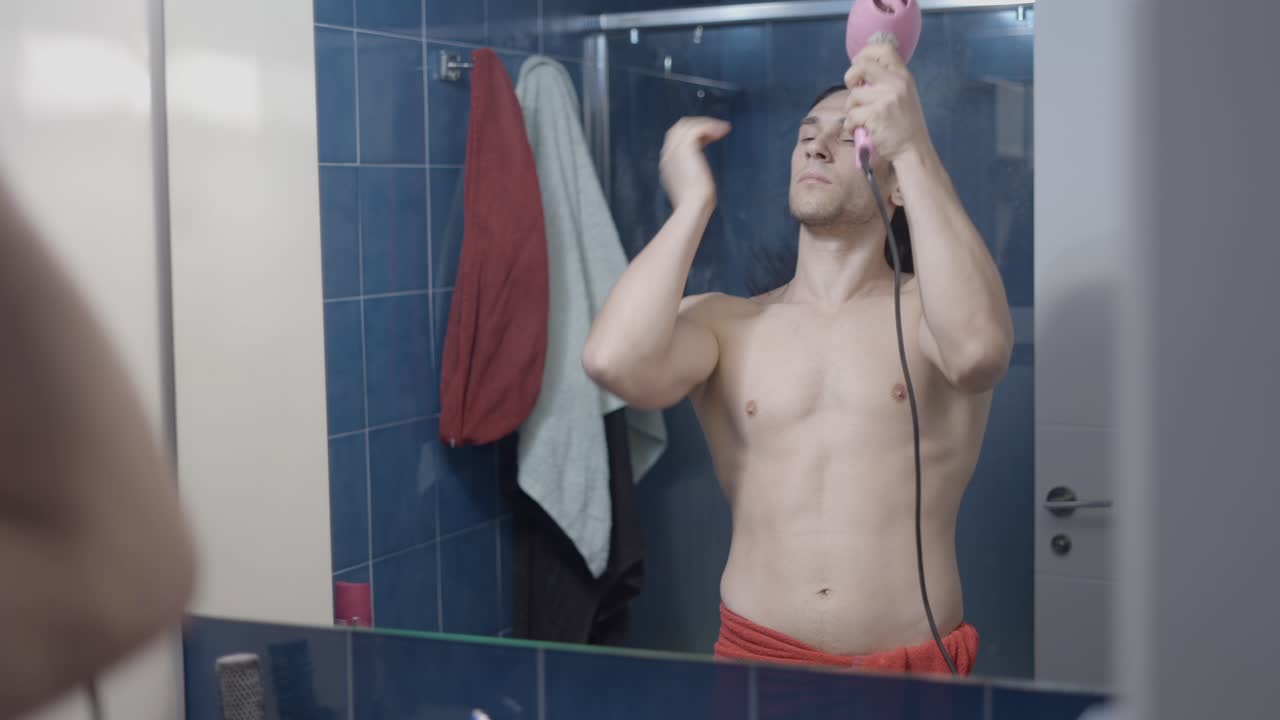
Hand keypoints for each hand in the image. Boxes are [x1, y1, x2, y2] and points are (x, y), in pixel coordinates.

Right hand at [659, 117, 731, 211]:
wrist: (692, 207)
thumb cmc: (696, 205)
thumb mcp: (692, 187)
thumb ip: (692, 175)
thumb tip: (700, 173)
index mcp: (668, 164)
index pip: (677, 140)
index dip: (694, 136)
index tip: (710, 139)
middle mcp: (668, 155)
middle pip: (679, 129)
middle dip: (699, 126)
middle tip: (717, 131)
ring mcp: (674, 150)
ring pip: (687, 125)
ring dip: (706, 124)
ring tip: (723, 130)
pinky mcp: (685, 147)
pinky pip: (697, 128)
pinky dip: (710, 127)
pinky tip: (723, 132)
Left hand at [842, 43, 931, 162]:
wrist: (913, 150)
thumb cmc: (904, 125)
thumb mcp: (903, 95)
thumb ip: (886, 81)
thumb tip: (859, 69)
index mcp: (903, 76)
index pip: (884, 48)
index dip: (865, 52)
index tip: (859, 64)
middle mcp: (896, 83)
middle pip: (861, 65)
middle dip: (850, 77)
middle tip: (854, 91)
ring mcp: (886, 98)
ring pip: (853, 96)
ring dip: (851, 109)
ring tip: (861, 119)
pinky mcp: (876, 115)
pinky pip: (851, 115)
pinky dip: (850, 125)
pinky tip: (859, 130)